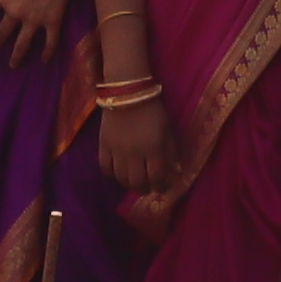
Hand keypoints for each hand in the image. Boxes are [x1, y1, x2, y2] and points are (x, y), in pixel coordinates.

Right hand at [95, 83, 174, 211]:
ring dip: (128, 184)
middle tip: (147, 188)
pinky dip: (111, 174)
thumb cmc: (153, 110)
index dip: (161, 187)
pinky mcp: (103, 145)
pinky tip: (117, 172)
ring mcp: (117, 150)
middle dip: (144, 189)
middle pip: (137, 182)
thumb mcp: (168, 129)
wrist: (128, 92)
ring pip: (121, 178)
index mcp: (154, 149)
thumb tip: (177, 173)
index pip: (157, 177)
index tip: (162, 188)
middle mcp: (135, 153)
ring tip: (133, 182)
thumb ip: (172, 152)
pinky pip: (105, 167)